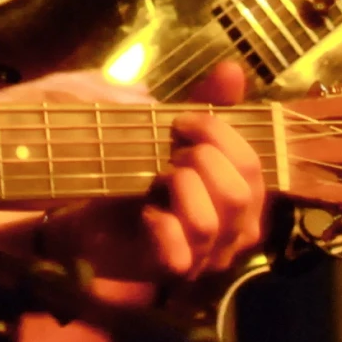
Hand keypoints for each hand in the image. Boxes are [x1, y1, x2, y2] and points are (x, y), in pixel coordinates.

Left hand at [28, 59, 264, 282]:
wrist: (88, 211)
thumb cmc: (141, 172)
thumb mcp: (173, 133)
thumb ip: (208, 105)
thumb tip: (233, 69)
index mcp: (244, 197)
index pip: (253, 165)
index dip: (219, 135)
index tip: (180, 122)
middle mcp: (233, 232)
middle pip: (238, 194)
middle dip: (200, 159)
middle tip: (168, 151)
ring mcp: (203, 257)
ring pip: (208, 222)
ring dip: (178, 188)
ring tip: (156, 178)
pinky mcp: (168, 272)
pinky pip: (178, 255)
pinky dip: (161, 226)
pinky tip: (147, 210)